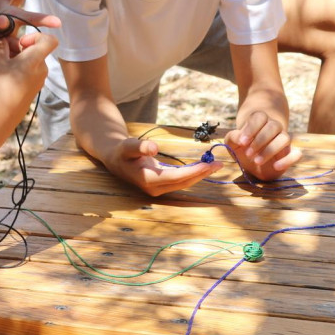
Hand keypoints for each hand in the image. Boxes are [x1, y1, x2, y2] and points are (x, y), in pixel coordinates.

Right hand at [0, 32, 57, 135]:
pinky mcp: (33, 90)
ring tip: (1, 63)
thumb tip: (2, 40)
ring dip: (19, 58)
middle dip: (21, 47)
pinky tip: (5, 75)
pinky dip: (20, 69)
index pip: (50, 40)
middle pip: (38, 50)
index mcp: (36, 60)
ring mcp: (39, 81)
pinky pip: (30, 73)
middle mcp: (42, 70)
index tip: (20, 42)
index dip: (36, 36)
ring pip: (33, 62)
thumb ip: (1, 47)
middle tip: (4, 50)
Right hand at [103, 137, 222, 196]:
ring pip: (184, 183)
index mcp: (148, 180)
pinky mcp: (162, 185)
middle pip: (183, 183)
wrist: (115, 159)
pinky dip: (193, 174)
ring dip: (199, 174)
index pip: (176, 178)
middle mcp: (155, 188)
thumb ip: (139, 147)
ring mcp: (158, 188)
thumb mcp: (127, 146)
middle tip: (219, 164)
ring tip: (215, 165)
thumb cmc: (121, 151)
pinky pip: (181, 180)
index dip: (193, 172)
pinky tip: (203, 167)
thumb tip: (154, 148)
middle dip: (201, 174)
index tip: (208, 164)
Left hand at [224, 111, 301, 180]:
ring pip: (285, 138)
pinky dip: (288, 160)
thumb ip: (233, 137)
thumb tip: (241, 138)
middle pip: (273, 126)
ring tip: (257, 161)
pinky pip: (297, 154)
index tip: (242, 142)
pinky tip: (275, 166)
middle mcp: (274, 127)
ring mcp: (283, 140)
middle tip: (248, 153)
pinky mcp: (290, 154)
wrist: (251, 162)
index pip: (260, 116)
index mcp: (260, 120)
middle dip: (260, 140)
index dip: (251, 128)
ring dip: (271, 150)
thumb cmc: (241, 147)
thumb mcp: (232, 142)